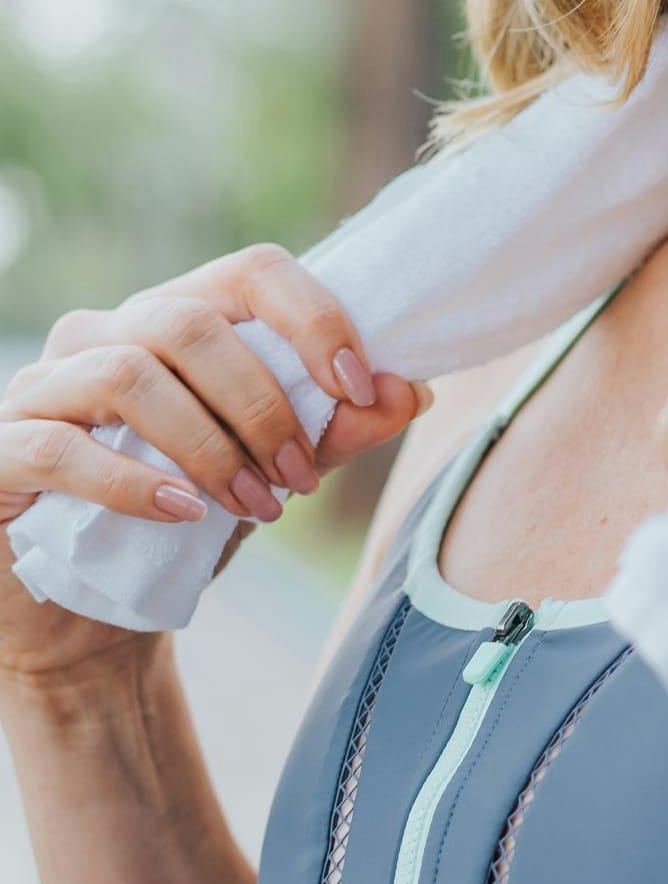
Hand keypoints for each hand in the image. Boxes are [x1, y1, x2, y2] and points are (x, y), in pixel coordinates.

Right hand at [0, 243, 432, 688]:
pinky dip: (129, 479)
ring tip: (256, 505)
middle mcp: (107, 331)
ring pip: (130, 374)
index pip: (253, 271)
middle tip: (303, 479)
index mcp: (181, 315)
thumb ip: (337, 429)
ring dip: (209, 444)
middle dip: (265, 404)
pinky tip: (180, 512)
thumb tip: (408, 391)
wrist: (89, 612)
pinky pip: (57, 444)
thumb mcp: (274, 470)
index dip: (314, 317)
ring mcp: (43, 383)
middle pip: (194, 323)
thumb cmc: (187, 519)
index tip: (361, 384)